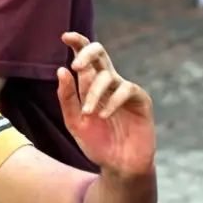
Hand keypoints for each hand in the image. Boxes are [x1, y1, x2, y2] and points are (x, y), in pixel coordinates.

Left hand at [56, 33, 155, 178]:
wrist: (119, 167)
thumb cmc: (97, 144)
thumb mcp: (75, 123)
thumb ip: (67, 98)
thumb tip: (61, 70)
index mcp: (91, 85)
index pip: (85, 57)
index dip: (77, 43)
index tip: (65, 36)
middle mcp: (109, 83)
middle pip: (100, 54)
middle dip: (86, 54)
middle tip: (75, 67)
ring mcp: (125, 90)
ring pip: (108, 76)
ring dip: (94, 94)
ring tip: (88, 114)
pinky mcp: (141, 101)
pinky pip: (126, 90)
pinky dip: (112, 101)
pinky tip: (104, 116)